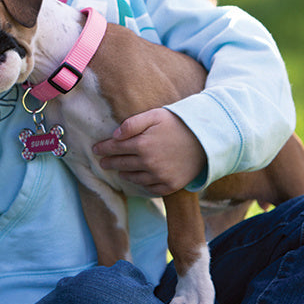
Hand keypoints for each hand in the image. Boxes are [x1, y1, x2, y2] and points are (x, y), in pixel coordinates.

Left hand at [92, 108, 206, 195]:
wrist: (208, 139)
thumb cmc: (180, 123)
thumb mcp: (155, 115)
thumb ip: (132, 124)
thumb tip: (114, 135)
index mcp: (142, 144)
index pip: (115, 148)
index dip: (103, 148)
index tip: (95, 149)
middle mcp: (148, 163)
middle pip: (121, 164)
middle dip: (109, 162)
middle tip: (102, 162)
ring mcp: (159, 176)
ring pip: (133, 178)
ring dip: (123, 174)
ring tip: (119, 171)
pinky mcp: (170, 185)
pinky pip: (150, 188)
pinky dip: (142, 184)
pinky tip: (138, 180)